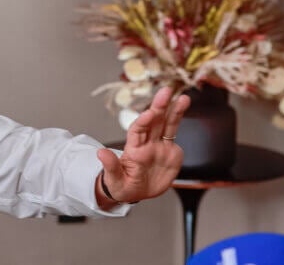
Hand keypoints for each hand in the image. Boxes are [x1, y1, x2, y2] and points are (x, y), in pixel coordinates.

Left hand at [96, 86, 189, 204]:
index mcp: (133, 150)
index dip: (143, 122)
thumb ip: (110, 166)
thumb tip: (100, 153)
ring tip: (182, 96)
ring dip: (173, 109)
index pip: (137, 132)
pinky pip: (173, 132)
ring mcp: (159, 146)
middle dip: (159, 106)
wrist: (136, 192)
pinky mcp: (170, 151)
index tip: (149, 113)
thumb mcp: (114, 179)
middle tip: (166, 91)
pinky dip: (178, 118)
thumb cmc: (121, 185)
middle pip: (153, 122)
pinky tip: (182, 104)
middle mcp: (146, 144)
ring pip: (166, 124)